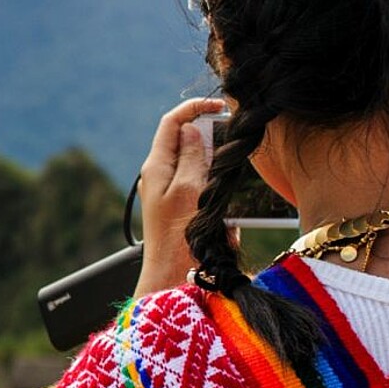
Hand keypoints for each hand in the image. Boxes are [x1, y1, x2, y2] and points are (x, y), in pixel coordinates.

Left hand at [133, 98, 224, 297]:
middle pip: (186, 142)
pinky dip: (216, 192)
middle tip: (231, 148)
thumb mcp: (189, 188)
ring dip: (216, 170)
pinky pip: (203, 190)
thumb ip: (192, 155)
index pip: (172, 122)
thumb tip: (191, 128)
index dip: (195, 108)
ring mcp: (171, 194)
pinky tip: (225, 212)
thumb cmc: (179, 236)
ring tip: (228, 185)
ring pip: (198, 166)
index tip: (220, 106)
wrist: (173, 281)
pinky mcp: (183, 210)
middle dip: (211, 140)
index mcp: (157, 166)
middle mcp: (161, 176)